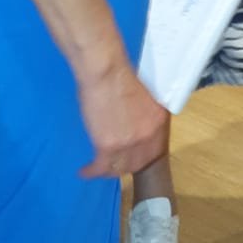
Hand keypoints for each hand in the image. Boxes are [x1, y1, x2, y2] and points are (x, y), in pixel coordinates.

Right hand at [76, 60, 168, 179]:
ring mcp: (129, 143)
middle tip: (113, 163)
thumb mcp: (143, 97)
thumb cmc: (119, 74)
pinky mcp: (108, 146)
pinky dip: (91, 171)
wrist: (105, 71)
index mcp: (158, 121)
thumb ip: (142, 116)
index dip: (142, 156)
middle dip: (125, 165)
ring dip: (108, 170)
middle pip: (138, 163)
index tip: (131, 157)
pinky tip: (84, 171)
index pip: (155, 150)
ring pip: (120, 168)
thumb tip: (132, 126)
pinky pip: (101, 167)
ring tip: (98, 167)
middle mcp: (148, 136)